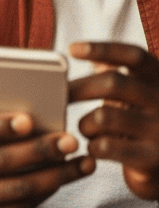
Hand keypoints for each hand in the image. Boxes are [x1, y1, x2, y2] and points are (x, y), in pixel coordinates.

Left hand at [69, 41, 158, 198]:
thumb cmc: (143, 124)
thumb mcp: (137, 95)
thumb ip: (115, 74)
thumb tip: (77, 49)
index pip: (134, 56)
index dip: (103, 49)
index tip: (72, 49)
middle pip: (112, 83)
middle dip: (78, 88)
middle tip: (58, 96)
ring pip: (102, 116)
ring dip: (84, 124)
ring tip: (86, 129)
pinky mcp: (151, 158)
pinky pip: (105, 146)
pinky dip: (91, 146)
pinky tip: (95, 148)